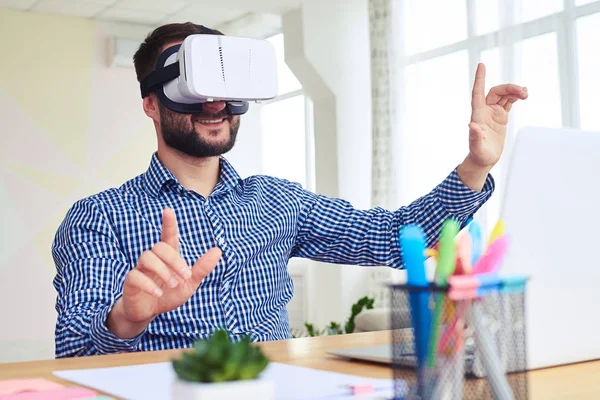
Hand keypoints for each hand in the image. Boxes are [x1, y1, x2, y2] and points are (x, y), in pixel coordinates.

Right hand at [107, 208, 220, 337]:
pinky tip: (158, 293)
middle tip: (185, 276)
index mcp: (168, 257)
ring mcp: (140, 268)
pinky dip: (148, 284)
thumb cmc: (169, 295)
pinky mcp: (131, 281)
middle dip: (175, 260)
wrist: (149, 313)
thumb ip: (202, 268)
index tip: (168, 210)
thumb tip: (218, 250)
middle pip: (160, 247)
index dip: (168, 223)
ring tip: (172, 285)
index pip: (168, 235)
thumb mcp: (189, 283)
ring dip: (163, 270)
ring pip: (147, 257)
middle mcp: (153, 259)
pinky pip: (135, 275)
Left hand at [457, 63, 527, 190]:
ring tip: (526, 94)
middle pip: (496, 91)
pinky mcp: (500, 116)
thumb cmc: (479, 154)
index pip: (477, 92)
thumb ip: (475, 136)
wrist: (484, 159)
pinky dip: (515, 96)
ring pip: (503, 95)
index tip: (481, 65)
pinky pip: (508, 101)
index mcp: (477, 115)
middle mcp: (484, 111)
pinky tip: (523, 94)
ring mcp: (493, 112)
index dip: (479, 79)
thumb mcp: (477, 147)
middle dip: (509, 88)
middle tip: (523, 92)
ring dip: (514, 91)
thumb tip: (471, 125)